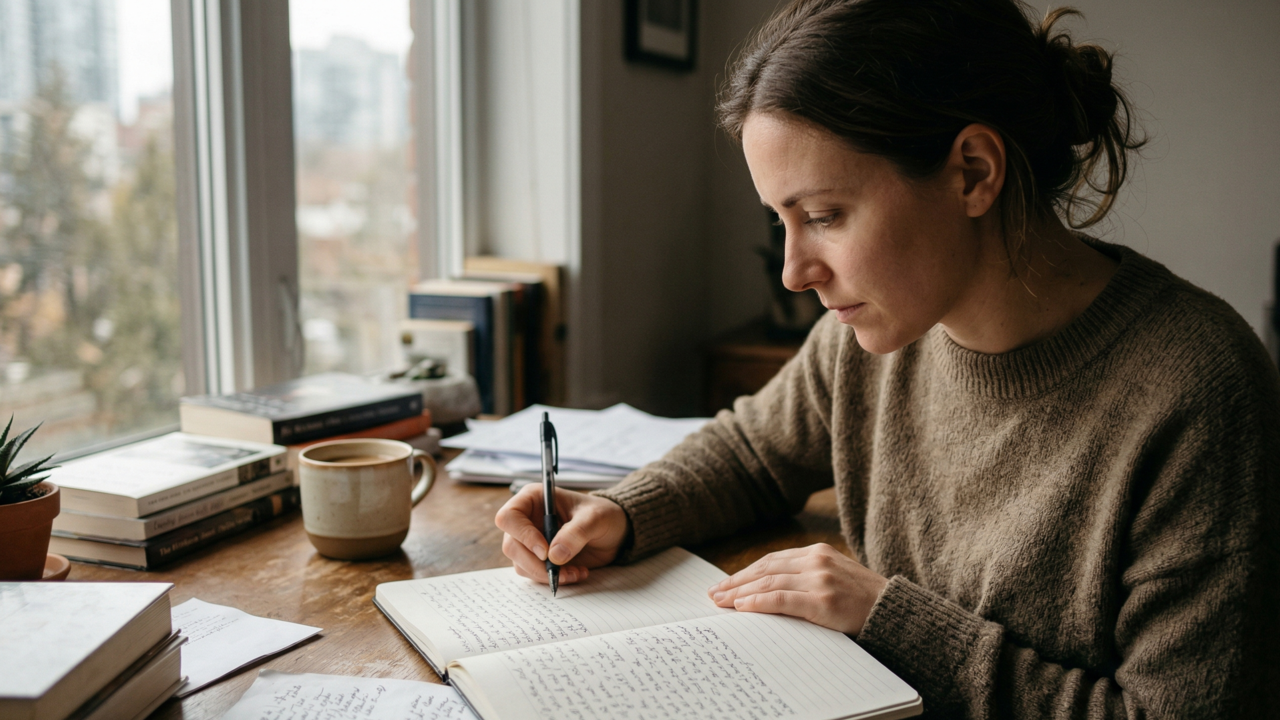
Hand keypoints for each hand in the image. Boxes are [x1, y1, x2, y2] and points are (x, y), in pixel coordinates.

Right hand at [495, 483, 628, 584]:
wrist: (613, 532)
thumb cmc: (603, 515)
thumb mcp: (596, 519)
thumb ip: (576, 533)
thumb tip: (555, 555)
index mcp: (534, 499)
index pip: (509, 517)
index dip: (523, 535)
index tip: (545, 551)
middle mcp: (527, 519)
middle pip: (511, 545)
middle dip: (535, 564)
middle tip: (560, 570)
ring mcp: (530, 541)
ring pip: (520, 564)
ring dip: (546, 574)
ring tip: (575, 572)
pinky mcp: (538, 559)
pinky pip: (534, 574)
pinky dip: (553, 579)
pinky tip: (575, 573)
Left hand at [707, 543, 887, 634]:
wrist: (893, 612)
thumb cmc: (862, 601)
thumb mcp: (833, 578)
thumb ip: (805, 578)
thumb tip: (766, 590)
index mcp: (817, 553)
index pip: (771, 561)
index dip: (745, 572)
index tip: (725, 584)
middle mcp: (816, 561)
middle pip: (765, 569)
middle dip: (736, 582)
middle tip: (714, 594)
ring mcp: (819, 579)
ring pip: (768, 583)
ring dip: (740, 593)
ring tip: (721, 602)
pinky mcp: (822, 600)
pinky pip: (781, 599)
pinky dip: (758, 602)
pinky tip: (742, 607)